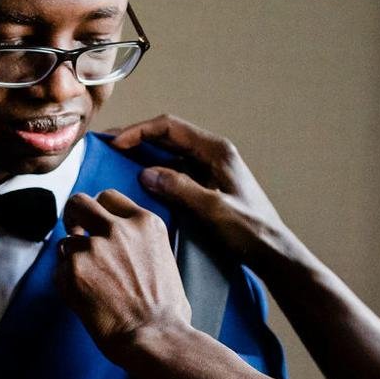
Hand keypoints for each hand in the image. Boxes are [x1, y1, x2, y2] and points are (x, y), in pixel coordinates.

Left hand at [57, 189, 193, 356]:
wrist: (156, 337)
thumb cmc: (166, 311)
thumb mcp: (164, 258)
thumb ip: (140, 242)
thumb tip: (124, 244)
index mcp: (145, 223)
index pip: (108, 197)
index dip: (97, 211)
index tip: (94, 223)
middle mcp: (118, 229)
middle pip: (80, 203)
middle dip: (73, 217)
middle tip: (74, 233)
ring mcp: (94, 247)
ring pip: (66, 242)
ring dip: (72, 259)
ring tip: (90, 284)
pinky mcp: (74, 270)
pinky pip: (59, 270)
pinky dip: (66, 283)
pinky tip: (84, 298)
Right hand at [108, 114, 286, 266]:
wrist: (272, 251)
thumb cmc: (249, 230)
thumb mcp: (212, 209)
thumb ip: (180, 188)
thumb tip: (145, 174)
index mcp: (216, 151)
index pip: (170, 127)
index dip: (140, 131)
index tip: (116, 143)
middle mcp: (212, 154)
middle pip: (168, 136)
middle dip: (137, 139)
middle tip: (107, 147)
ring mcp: (209, 169)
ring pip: (170, 154)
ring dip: (143, 155)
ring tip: (115, 161)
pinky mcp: (206, 185)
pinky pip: (175, 172)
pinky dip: (155, 172)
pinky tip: (138, 182)